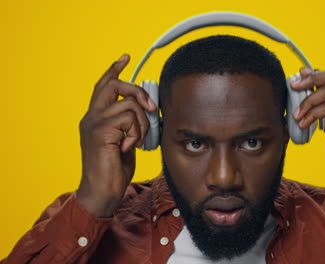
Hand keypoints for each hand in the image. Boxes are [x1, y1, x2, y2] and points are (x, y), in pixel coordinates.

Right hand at [76, 54, 156, 216]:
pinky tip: (129, 147)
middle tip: (152, 107)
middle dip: (137, 91)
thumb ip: (131, 124)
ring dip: (142, 123)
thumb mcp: (127, 140)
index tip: (125, 57)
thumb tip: (149, 110)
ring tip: (137, 141)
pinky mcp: (100, 130)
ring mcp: (93, 123)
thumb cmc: (114, 170)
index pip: (103, 86)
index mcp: (95, 118)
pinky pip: (129, 119)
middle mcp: (91, 117)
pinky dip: (137, 133)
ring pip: (129, 104)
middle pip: (114, 85)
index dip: (114, 69)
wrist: (103, 192)